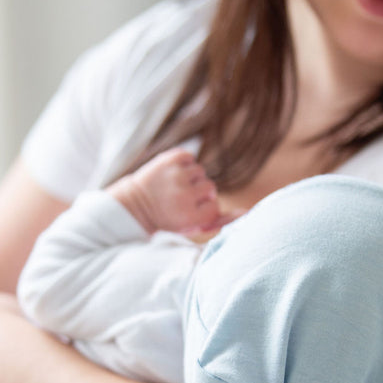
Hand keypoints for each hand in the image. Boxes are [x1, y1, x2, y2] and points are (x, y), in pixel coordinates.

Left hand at [110, 147, 231, 234]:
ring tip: (174, 187)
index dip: (204, 208)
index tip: (189, 212)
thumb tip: (247, 212)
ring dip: (190, 178)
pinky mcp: (169, 159)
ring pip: (200, 171)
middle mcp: (184, 196)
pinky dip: (182, 164)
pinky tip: (170, 175)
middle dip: (199, 193)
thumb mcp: (193, 226)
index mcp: (190, 217)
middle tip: (179, 199)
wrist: (135, 205)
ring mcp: (176, 175)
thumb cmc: (169, 218)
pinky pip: (189, 157)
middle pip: (210, 187)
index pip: (214, 206)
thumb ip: (220, 221)